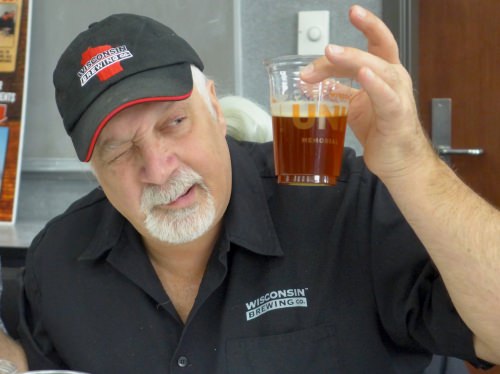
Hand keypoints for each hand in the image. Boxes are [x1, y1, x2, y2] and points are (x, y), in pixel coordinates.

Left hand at [301, 5, 436, 181]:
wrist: (399, 163)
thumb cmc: (383, 133)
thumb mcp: (354, 106)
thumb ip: (338, 91)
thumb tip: (316, 83)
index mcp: (384, 74)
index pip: (375, 43)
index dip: (365, 25)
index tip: (351, 12)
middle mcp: (393, 80)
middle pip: (377, 49)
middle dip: (356, 38)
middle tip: (327, 45)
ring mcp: (397, 96)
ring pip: (377, 68)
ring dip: (353, 59)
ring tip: (330, 54)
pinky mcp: (395, 116)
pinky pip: (385, 97)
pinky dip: (374, 85)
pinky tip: (363, 75)